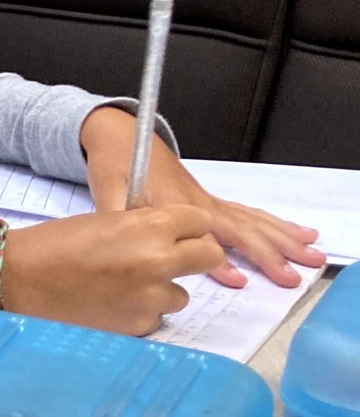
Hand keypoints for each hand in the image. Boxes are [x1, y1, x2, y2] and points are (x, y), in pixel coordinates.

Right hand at [1, 205, 225, 334]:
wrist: (18, 279)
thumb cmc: (53, 246)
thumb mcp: (106, 221)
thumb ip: (144, 228)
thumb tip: (168, 241)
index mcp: (149, 226)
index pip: (199, 222)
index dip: (186, 227)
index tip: (175, 234)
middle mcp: (158, 261)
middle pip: (209, 257)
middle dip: (193, 258)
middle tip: (168, 262)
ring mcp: (151, 297)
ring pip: (180, 295)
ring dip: (160, 291)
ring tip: (124, 289)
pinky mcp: (138, 325)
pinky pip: (154, 319)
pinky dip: (137, 313)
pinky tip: (109, 306)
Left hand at [80, 106, 322, 285]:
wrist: (125, 136)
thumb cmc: (115, 165)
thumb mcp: (105, 193)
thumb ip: (117, 220)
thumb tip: (124, 248)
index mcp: (170, 203)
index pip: (200, 236)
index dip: (217, 261)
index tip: (238, 280)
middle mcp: (196, 202)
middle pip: (239, 229)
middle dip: (268, 252)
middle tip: (291, 275)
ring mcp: (206, 200)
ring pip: (250, 221)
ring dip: (282, 238)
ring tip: (310, 253)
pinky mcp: (210, 200)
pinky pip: (247, 214)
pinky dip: (273, 224)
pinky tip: (295, 234)